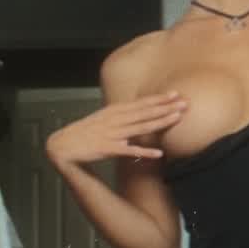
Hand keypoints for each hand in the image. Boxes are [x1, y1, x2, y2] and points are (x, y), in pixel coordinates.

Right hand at [45, 91, 186, 171]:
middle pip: (145, 112)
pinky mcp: (108, 149)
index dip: (159, 99)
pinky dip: (144, 153)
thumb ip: (120, 116)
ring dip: (160, 122)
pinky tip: (158, 154)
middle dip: (166, 108)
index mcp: (114, 112)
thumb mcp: (102, 119)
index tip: (175, 94)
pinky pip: (129, 151)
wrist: (63, 145)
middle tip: (185, 103)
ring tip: (177, 118)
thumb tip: (135, 113)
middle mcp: (115, 120)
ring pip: (141, 127)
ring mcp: (112, 134)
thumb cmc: (83, 133)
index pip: (141, 103)